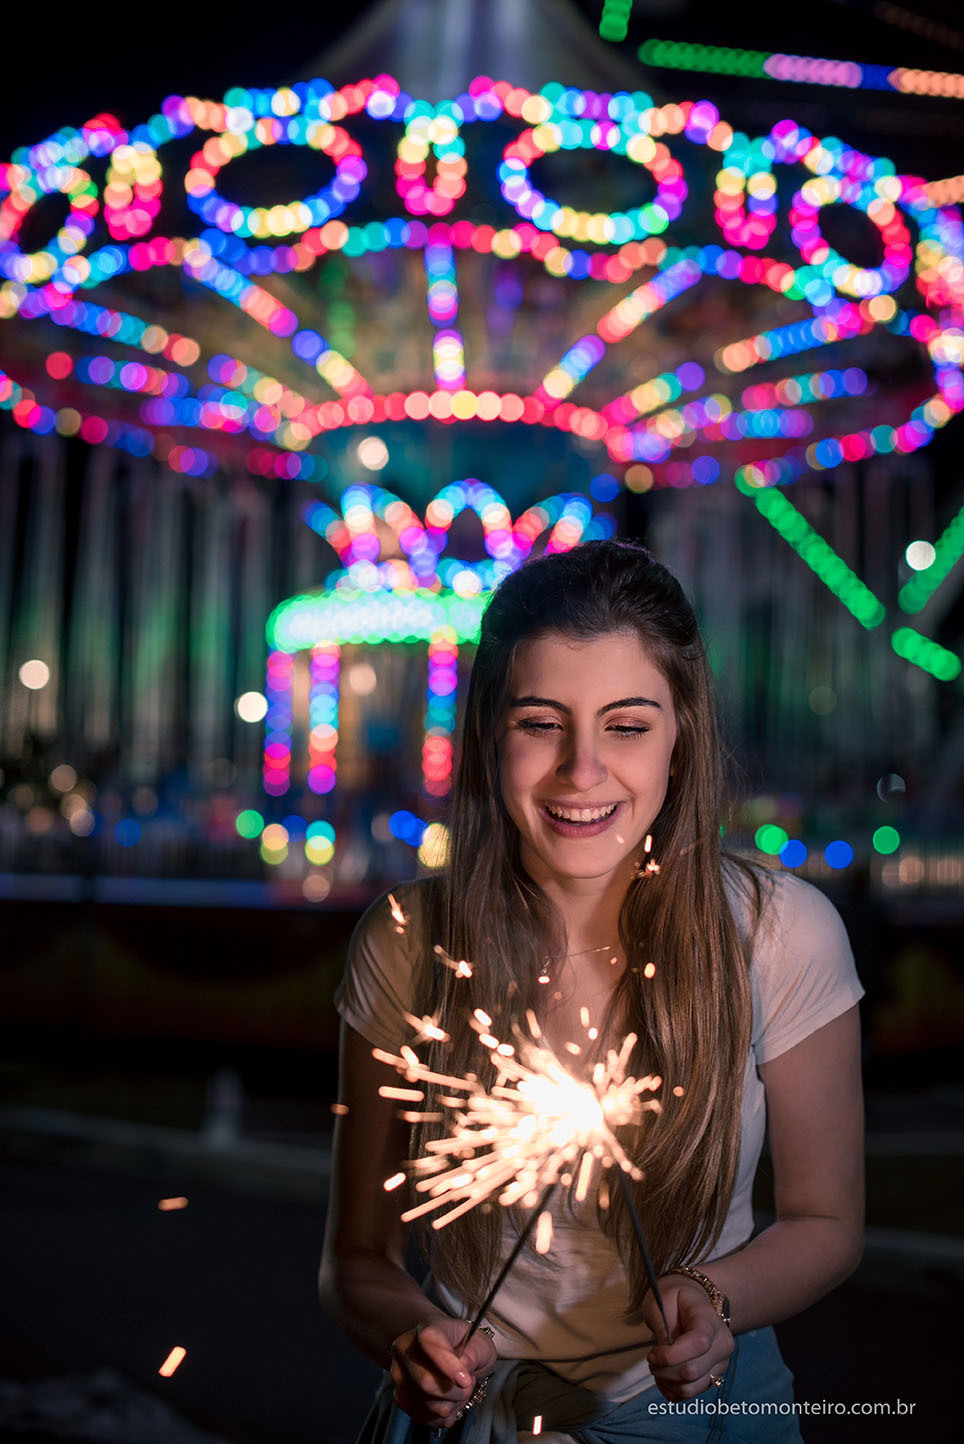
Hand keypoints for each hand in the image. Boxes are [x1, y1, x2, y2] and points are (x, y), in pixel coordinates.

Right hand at [390, 1316, 497, 1428]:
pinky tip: (450, 1401)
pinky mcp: (401, 1398)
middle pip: (425, 1381)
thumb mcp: (480, 1343)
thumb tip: (464, 1364)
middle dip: (456, 1391)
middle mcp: (406, 1350)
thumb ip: (475, 1352)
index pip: (429, 1342)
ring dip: (452, 1404)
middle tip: (469, 1383)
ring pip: (426, 1403)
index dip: (447, 1364)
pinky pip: (424, 1417)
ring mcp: (400, 1375)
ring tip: (460, 1390)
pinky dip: (444, 1416)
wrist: (453, 1354)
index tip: (466, 1380)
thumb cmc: (467, 1347)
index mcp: (426, 1328)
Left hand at [644, 1278, 733, 1401]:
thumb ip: (663, 1328)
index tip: (652, 1354)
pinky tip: (664, 1375)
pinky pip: (689, 1395)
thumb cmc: (675, 1297)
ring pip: (690, 1388)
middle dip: (664, 1370)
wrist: (692, 1300)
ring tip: (657, 1366)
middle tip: (651, 1358)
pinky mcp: (712, 1378)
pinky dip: (672, 1390)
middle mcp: (723, 1345)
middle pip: (692, 1371)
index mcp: (711, 1320)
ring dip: (666, 1382)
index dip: (671, 1355)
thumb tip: (662, 1357)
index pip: (699, 1344)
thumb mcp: (663, 1300)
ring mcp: (720, 1364)